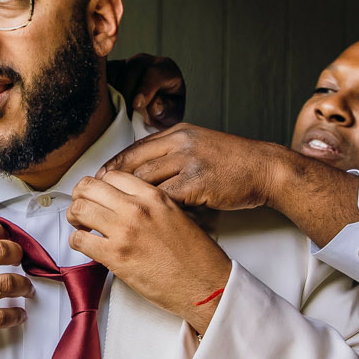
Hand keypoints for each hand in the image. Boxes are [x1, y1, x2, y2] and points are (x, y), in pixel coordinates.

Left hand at [65, 171, 230, 333]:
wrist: (205, 285)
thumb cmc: (197, 257)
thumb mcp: (177, 215)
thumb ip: (151, 205)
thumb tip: (126, 205)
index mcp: (154, 196)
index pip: (112, 175)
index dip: (99, 185)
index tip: (96, 195)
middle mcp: (138, 209)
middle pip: (89, 187)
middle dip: (80, 196)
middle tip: (81, 208)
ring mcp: (125, 232)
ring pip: (79, 209)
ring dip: (74, 217)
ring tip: (81, 226)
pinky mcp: (116, 257)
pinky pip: (80, 240)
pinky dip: (76, 241)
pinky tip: (85, 245)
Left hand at [101, 123, 288, 210]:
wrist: (264, 168)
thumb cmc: (234, 163)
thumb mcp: (199, 146)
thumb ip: (173, 153)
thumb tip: (144, 170)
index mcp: (177, 133)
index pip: (134, 149)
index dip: (113, 167)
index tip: (97, 182)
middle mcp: (179, 143)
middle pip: (133, 164)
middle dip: (111, 186)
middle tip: (94, 203)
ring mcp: (188, 162)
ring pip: (144, 182)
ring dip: (127, 202)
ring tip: (112, 217)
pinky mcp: (197, 183)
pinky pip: (164, 199)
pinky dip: (151, 213)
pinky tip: (141, 225)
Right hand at [105, 54, 185, 130]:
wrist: (152, 111)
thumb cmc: (164, 112)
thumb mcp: (171, 116)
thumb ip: (166, 110)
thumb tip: (154, 106)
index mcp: (165, 69)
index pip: (155, 73)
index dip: (145, 89)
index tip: (137, 105)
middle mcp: (145, 61)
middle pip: (132, 70)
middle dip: (127, 92)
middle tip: (125, 113)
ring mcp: (126, 62)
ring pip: (115, 70)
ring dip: (114, 92)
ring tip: (117, 111)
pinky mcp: (111, 68)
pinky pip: (102, 74)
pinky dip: (103, 89)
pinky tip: (107, 104)